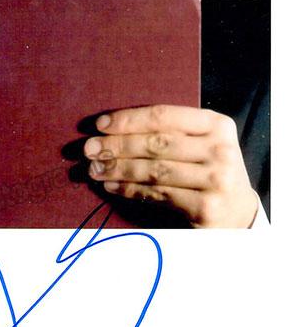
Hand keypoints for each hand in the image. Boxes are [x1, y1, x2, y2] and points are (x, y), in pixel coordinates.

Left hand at [84, 105, 258, 227]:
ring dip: (118, 168)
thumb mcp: (197, 142)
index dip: (128, 119)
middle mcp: (220, 150)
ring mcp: (215, 180)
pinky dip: (129, 189)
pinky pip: (157, 194)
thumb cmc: (206, 169)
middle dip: (117, 145)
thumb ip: (166, 131)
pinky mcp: (206, 208)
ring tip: (94, 168)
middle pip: (156, 143)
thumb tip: (109, 129)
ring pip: (154, 170)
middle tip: (88, 149)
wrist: (238, 210)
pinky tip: (111, 185)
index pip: (163, 116)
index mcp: (216, 124)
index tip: (100, 124)